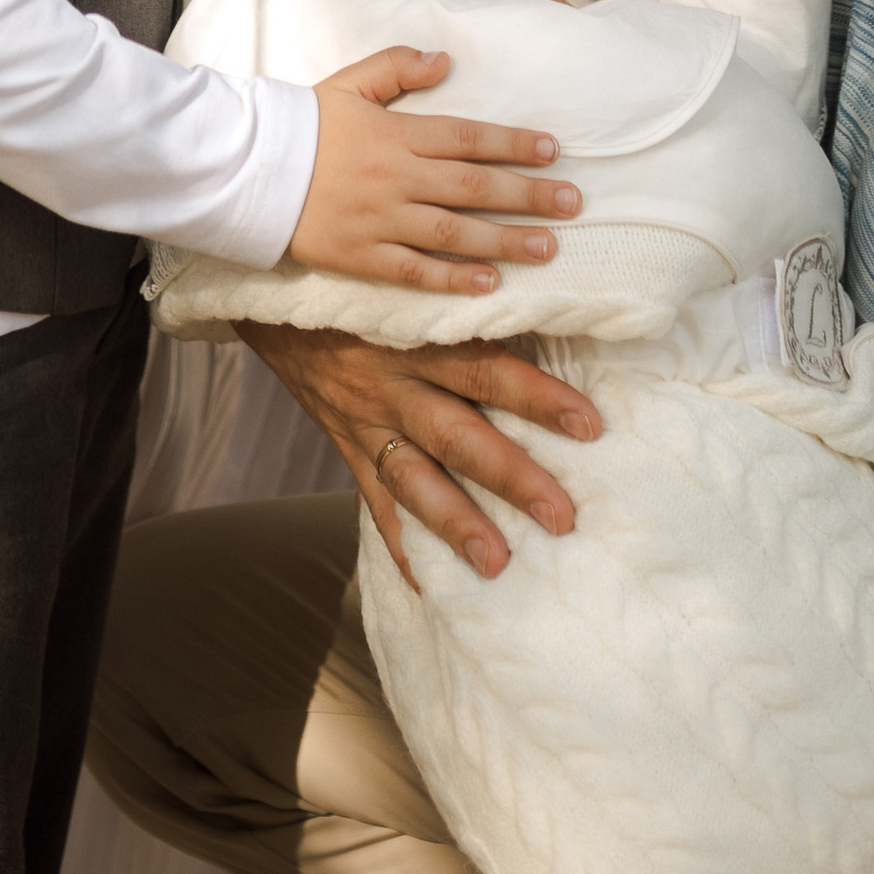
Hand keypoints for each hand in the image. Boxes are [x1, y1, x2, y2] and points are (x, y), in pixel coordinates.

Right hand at [246, 322, 600, 585]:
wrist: (284, 296)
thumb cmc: (374, 286)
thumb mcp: (419, 288)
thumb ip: (473, 310)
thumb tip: (556, 315)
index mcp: (420, 337)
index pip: (488, 369)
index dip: (538, 397)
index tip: (590, 426)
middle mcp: (393, 384)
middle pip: (458, 435)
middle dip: (511, 477)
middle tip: (561, 517)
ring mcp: (367, 423)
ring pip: (414, 480)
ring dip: (456, 523)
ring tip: (496, 564)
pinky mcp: (349, 449)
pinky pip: (375, 504)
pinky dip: (402, 546)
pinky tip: (430, 587)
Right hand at [289, 46, 576, 292]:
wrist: (246, 168)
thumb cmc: (299, 122)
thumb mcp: (347, 82)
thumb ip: (395, 68)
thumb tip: (444, 59)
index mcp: (395, 132)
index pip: (467, 137)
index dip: (513, 143)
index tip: (553, 150)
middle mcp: (395, 176)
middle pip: (474, 186)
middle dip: (528, 194)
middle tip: (573, 202)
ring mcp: (380, 219)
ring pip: (455, 232)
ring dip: (505, 239)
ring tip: (548, 246)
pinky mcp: (361, 256)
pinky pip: (415, 271)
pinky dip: (453, 279)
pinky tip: (490, 284)